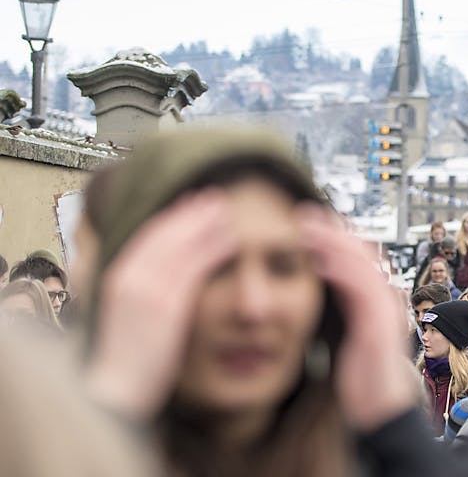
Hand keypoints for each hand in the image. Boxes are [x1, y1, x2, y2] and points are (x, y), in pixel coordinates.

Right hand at [85, 190, 235, 420]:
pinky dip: (213, 250)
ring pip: (182, 247)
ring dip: (207, 225)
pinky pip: (194, 269)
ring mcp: (148, 291)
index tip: (191, 203)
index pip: (149, 236)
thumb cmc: (127, 358)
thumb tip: (164, 281)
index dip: (173, 217)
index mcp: (118, 277)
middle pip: (166, 234)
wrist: (116, 388)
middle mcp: (130, 278)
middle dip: (192, 213)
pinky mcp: (166, 307)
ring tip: (228, 212)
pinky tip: (232, 241)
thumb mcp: (129, 316)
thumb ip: (145, 293)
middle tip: (216, 197)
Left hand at [298, 205, 417, 432]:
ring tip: (307, 230)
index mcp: (377, 300)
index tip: (309, 222)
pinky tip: (321, 261)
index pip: (358, 257)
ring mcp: (385, 310)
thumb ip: (345, 310)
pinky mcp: (378, 326)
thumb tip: (329, 288)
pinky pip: (362, 290)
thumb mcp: (350, 335)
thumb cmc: (366, 375)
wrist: (382, 408)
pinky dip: (342, 271)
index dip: (335, 237)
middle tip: (304, 215)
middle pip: (361, 252)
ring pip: (362, 264)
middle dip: (333, 231)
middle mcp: (386, 299)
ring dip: (334, 243)